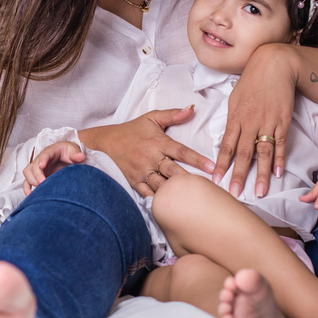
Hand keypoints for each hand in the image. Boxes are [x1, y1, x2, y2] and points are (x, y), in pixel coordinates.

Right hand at [22, 141, 84, 194]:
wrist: (67, 156)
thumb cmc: (69, 152)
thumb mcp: (73, 150)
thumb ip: (76, 154)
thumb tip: (81, 157)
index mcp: (50, 151)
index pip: (44, 155)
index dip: (42, 160)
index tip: (42, 166)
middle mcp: (41, 159)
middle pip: (33, 165)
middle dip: (36, 175)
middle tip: (43, 183)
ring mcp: (38, 168)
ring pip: (28, 173)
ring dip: (32, 181)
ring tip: (40, 188)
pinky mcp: (37, 176)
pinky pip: (27, 181)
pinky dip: (27, 188)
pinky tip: (31, 195)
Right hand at [80, 106, 213, 197]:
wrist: (105, 143)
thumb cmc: (132, 130)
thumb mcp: (151, 118)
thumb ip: (173, 114)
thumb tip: (192, 108)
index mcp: (158, 142)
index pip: (182, 151)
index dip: (198, 160)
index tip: (212, 167)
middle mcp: (151, 158)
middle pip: (174, 172)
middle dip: (189, 180)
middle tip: (206, 188)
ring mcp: (142, 172)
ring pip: (162, 186)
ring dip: (176, 193)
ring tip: (193, 201)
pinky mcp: (135, 183)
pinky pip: (149, 195)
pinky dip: (159, 201)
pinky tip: (171, 209)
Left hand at [215, 43, 296, 197]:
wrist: (274, 64)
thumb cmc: (252, 81)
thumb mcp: (235, 99)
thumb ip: (232, 120)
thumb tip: (227, 138)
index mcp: (235, 117)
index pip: (226, 146)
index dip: (221, 164)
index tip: (215, 180)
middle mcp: (250, 122)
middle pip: (243, 153)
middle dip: (238, 175)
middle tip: (235, 193)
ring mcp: (267, 122)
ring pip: (263, 152)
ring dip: (262, 173)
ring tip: (260, 191)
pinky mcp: (283, 121)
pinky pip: (281, 143)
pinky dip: (280, 158)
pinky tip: (278, 173)